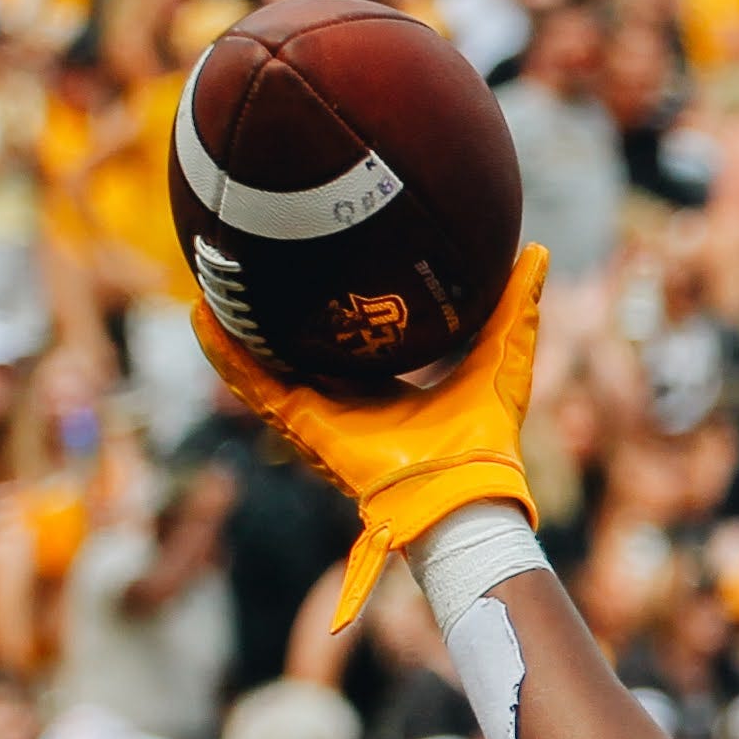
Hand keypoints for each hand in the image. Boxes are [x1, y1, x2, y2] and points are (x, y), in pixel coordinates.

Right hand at [190, 244, 549, 630]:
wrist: (464, 485)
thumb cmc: (486, 435)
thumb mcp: (503, 357)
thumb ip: (516, 307)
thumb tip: (535, 252)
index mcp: (386, 385)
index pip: (350, 339)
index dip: (334, 306)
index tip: (322, 264)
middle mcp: (346, 398)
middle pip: (298, 350)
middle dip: (271, 314)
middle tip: (246, 263)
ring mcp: (319, 411)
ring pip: (262, 364)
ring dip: (234, 328)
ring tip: (207, 284)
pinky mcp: (303, 422)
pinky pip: (254, 385)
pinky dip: (226, 354)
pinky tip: (203, 318)